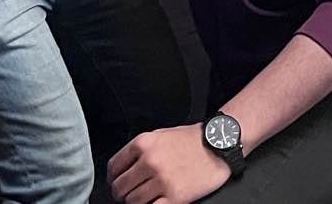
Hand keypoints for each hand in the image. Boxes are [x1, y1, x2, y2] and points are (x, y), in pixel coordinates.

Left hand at [108, 124, 230, 203]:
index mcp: (143, 143)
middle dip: (122, 194)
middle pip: (121, 187)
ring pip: (133, 201)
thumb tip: (123, 168)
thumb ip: (139, 150)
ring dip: (135, 203)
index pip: (113, 168)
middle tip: (127, 195)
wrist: (219, 145)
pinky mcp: (175, 197)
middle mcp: (150, 161)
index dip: (112, 179)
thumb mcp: (159, 135)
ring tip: (143, 199)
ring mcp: (162, 180)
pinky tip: (154, 202)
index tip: (116, 183)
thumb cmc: (191, 140)